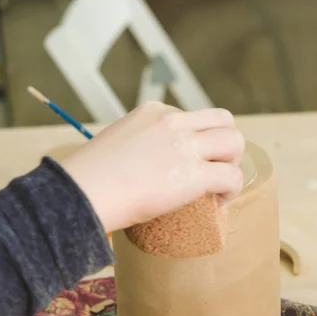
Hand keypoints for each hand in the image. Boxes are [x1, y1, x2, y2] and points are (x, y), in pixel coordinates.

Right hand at [60, 101, 244, 231]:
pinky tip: (217, 203)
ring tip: (219, 187)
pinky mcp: (194, 173)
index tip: (192, 163)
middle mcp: (173, 121)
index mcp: (153, 112)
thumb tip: (146, 167)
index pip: (193, 117)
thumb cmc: (90, 179)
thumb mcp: (117, 145)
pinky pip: (232, 177)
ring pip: (234, 142)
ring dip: (232, 164)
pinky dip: (231, 191)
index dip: (199, 142)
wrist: (82, 194)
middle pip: (224, 121)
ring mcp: (185, 146)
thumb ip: (138, 146)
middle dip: (226, 146)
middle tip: (215, 171)